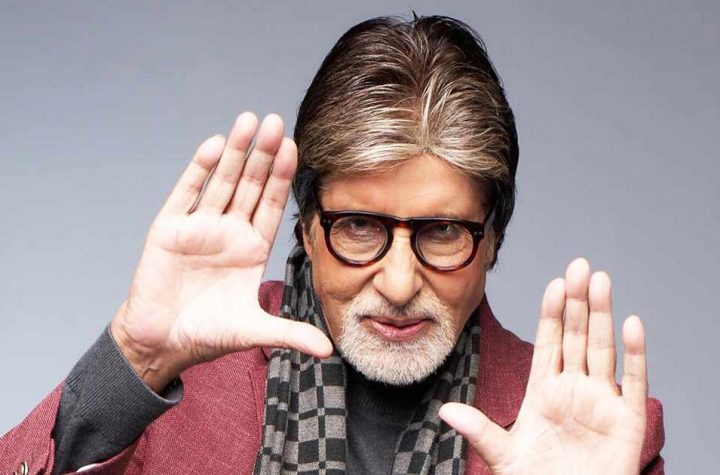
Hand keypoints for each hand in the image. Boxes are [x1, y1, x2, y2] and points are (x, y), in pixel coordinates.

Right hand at [110, 113, 332, 391]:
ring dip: (236, 153)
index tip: (294, 148)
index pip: (273, 205)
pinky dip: (200, 170)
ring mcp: (200, 226)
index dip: (283, 177)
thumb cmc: (207, 334)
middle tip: (276, 122)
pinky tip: (215, 146)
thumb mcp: (254, 331)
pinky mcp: (170, 228)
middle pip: (251, 185)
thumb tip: (330, 350)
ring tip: (249, 121)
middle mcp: (229, 231)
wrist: (162, 342)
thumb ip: (291, 334)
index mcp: (252, 248)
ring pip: (222, 182)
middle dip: (263, 155)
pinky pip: (187, 193)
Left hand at [440, 258, 647, 473]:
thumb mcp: (504, 455)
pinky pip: (633, 382)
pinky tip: (631, 324)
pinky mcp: (628, 422)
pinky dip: (634, 354)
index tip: (554, 284)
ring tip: (601, 280)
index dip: (552, 313)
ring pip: (602, 349)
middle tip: (579, 265)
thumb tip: (447, 410)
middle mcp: (575, 390)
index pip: (549, 343)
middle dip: (578, 301)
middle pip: (577, 336)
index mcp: (545, 392)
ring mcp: (602, 403)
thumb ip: (480, 430)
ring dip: (603, 315)